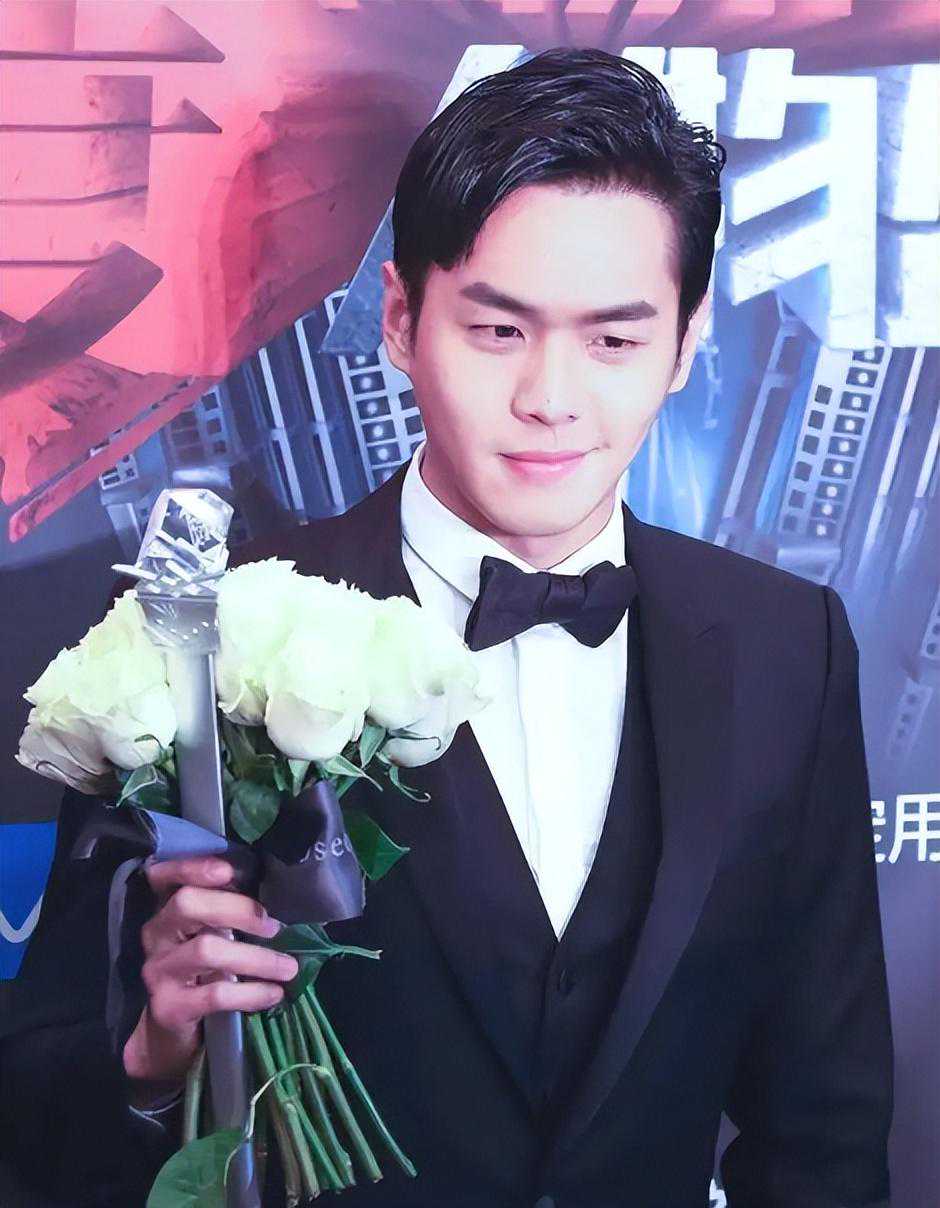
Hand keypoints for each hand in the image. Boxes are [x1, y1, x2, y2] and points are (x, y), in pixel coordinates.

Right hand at [123, 856, 298, 1094]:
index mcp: (165, 909)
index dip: (192, 867)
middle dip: (237, 909)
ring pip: (207, 950)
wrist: (171, 1031)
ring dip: (256, 958)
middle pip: (187, 904)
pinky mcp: (168, 1007)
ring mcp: (158, 971)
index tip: (228, 870)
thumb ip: (227, 912)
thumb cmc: (200, 970)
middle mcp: (155, 935)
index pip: (165, 876)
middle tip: (274, 926)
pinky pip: (215, 994)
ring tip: (289, 967)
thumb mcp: (209, 935)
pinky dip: (251, 993)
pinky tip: (274, 993)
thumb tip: (277, 895)